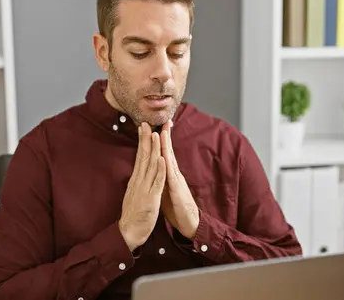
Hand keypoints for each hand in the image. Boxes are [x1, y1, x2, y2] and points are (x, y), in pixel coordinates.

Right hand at [119, 122, 165, 251]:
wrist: (128, 233)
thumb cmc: (134, 215)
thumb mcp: (135, 194)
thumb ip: (138, 182)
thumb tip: (138, 172)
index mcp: (136, 180)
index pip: (139, 157)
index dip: (142, 142)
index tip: (144, 128)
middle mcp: (139, 181)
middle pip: (143, 157)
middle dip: (145, 139)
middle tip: (146, 123)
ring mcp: (144, 189)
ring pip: (150, 166)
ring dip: (153, 149)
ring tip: (155, 135)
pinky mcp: (150, 198)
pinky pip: (156, 182)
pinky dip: (159, 169)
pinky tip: (162, 159)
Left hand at [160, 121, 199, 239]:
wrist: (189, 223)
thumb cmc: (176, 207)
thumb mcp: (165, 189)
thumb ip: (161, 177)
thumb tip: (155, 169)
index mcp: (168, 174)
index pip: (164, 153)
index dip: (160, 140)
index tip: (156, 126)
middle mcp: (173, 174)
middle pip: (168, 152)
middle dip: (165, 136)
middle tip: (164, 120)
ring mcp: (176, 181)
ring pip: (170, 160)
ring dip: (166, 146)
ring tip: (162, 131)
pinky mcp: (177, 190)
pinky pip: (171, 176)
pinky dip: (168, 166)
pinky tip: (165, 157)